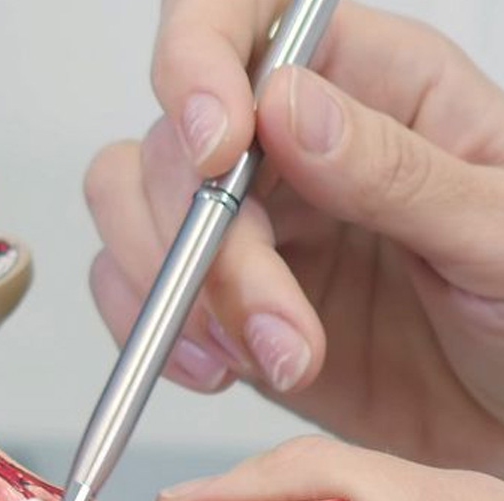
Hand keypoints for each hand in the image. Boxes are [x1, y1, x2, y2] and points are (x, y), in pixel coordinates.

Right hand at [87, 1, 503, 474]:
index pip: (245, 19)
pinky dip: (153, 334)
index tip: (217, 148)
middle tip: (271, 324)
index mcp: (374, 83)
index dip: (199, 60)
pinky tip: (219, 370)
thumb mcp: (500, 234)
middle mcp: (291, 142)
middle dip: (207, 244)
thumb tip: (287, 108)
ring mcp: (247, 222)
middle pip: (174, 142)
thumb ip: (398, 170)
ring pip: (131, 206)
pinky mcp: (213, 299)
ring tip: (261, 358)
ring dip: (174, 294)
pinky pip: (128, 290)